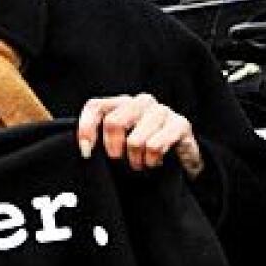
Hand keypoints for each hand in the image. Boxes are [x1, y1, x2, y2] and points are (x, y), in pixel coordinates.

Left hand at [77, 93, 203, 177]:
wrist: (180, 159)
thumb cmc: (142, 150)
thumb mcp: (117, 143)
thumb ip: (99, 140)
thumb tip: (85, 150)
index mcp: (121, 103)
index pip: (95, 106)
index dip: (86, 128)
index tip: (86, 152)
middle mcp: (141, 102)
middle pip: (114, 122)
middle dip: (113, 148)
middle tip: (118, 159)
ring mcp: (161, 111)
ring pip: (135, 140)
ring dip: (135, 159)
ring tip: (139, 163)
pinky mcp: (180, 124)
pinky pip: (155, 146)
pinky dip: (151, 160)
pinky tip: (154, 161)